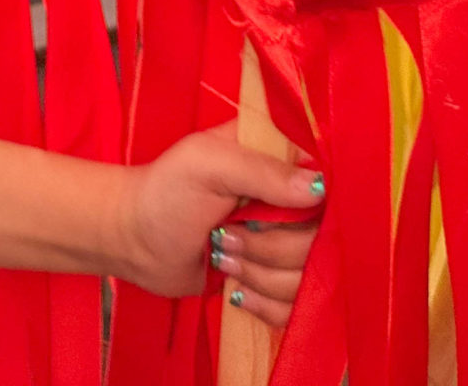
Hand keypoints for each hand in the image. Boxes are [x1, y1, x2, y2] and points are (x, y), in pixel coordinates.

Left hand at [111, 124, 322, 327]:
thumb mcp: (205, 165)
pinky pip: (297, 309)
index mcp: (283, 158)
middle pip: (325, 240)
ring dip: (263, 277)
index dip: (321, 204)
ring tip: (222, 256)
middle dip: (273, 248)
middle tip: (226, 235)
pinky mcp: (277, 283)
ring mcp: (289, 245)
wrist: (134, 241)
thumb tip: (320, 189)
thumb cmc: (164, 192)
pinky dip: (266, 305)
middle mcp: (294, 202)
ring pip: (312, 280)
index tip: (287, 214)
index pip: (333, 181)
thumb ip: (261, 170)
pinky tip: (235, 289)